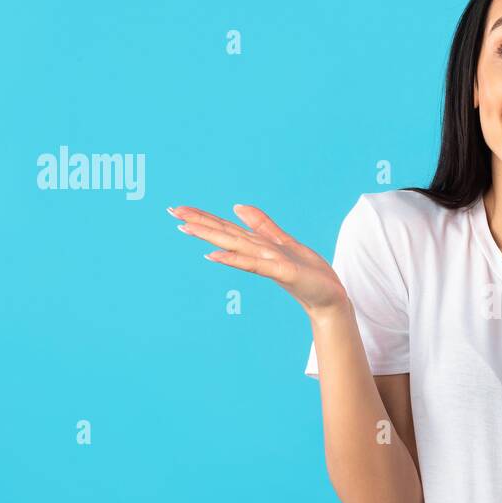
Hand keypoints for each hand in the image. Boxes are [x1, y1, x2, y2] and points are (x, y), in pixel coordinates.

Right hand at [167, 203, 348, 317]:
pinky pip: (254, 264)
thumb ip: (261, 225)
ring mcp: (267, 263)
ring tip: (185, 228)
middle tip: (171, 212)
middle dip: (198, 222)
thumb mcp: (284, 241)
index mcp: (258, 245)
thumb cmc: (309, 273)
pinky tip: (213, 256)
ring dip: (210, 237)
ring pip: (234, 246)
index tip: (177, 207)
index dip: (203, 216)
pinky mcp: (281, 272)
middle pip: (224, 234)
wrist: (330, 296)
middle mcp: (258, 253)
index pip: (226, 227)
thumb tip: (237, 206)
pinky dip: (234, 259)